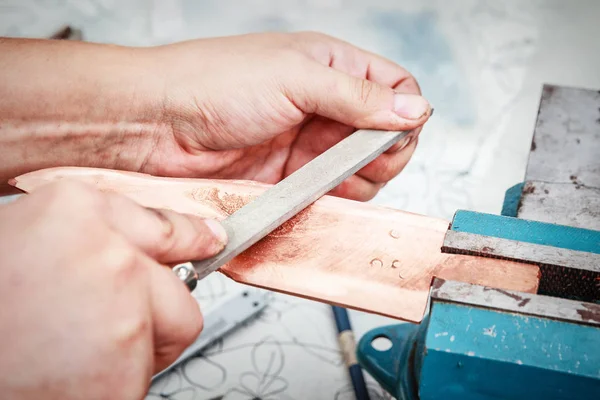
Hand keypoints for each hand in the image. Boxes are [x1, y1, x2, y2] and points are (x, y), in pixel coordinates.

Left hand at [0, 32, 430, 199]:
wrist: (157, 126)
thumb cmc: (213, 81)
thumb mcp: (295, 77)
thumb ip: (358, 97)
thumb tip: (414, 110)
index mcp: (332, 68)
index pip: (395, 90)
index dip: (404, 113)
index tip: (393, 132)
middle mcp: (325, 107)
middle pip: (385, 138)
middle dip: (382, 153)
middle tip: (359, 159)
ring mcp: (308, 146)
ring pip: (362, 172)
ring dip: (358, 181)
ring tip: (331, 176)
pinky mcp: (290, 180)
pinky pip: (329, 197)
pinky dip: (334, 202)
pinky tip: (320, 195)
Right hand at [0, 181, 226, 398]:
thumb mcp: (31, 235)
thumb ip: (100, 229)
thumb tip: (166, 236)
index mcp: (75, 213)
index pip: (164, 224)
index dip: (186, 239)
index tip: (207, 240)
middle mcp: (108, 255)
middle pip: (180, 288)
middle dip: (153, 309)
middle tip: (97, 321)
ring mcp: (122, 314)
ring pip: (170, 332)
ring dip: (134, 346)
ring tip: (70, 347)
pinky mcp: (123, 373)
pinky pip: (149, 373)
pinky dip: (119, 380)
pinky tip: (70, 373)